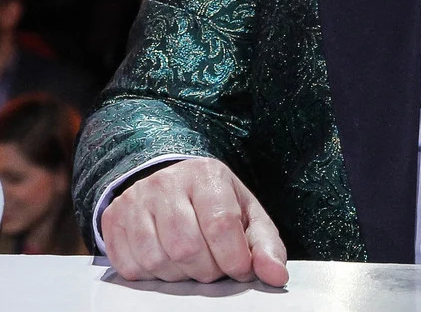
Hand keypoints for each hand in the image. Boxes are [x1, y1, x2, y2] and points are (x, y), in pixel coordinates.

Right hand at [101, 158, 287, 286]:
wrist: (172, 183)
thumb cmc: (215, 202)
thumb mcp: (247, 214)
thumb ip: (265, 245)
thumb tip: (276, 276)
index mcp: (207, 175)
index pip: (220, 224)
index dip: (233, 257)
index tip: (241, 269)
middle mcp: (167, 182)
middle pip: (186, 247)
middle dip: (207, 270)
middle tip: (215, 266)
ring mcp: (135, 200)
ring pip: (157, 260)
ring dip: (180, 275)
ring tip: (192, 262)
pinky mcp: (113, 219)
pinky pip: (131, 267)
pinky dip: (153, 276)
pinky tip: (167, 260)